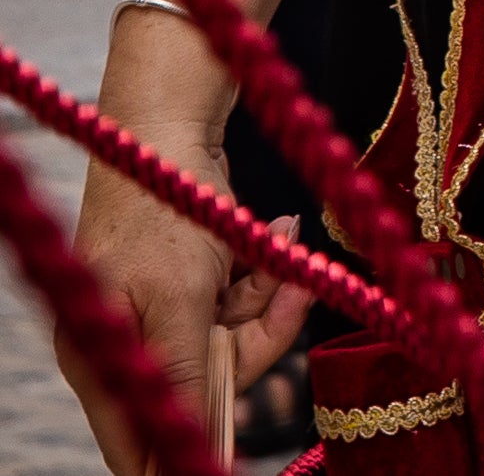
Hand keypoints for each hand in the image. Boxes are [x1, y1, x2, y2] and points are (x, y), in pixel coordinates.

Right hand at [68, 121, 304, 473]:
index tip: (228, 460)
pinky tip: (275, 230)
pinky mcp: (193, 285)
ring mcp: (161, 313)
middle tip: (289, 285)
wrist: (172, 130)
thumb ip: (182, 373)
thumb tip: (183, 444)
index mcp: (105, 359)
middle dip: (258, 336)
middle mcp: (128, 343)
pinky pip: (241, 302)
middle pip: (208, 384)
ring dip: (268, 294)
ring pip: (234, 339)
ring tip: (277, 243)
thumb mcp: (179, 299)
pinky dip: (264, 271)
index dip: (183, 454)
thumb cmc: (163, 212)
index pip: (138, 446)